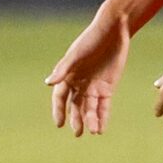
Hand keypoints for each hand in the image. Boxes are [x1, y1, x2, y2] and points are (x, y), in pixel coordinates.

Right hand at [46, 9, 130, 136]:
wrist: (114, 30)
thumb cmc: (92, 39)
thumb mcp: (77, 54)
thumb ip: (63, 69)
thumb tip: (48, 83)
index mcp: (67, 75)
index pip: (60, 96)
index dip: (59, 110)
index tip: (59, 124)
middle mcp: (79, 83)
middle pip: (76, 105)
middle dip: (76, 119)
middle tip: (78, 133)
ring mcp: (93, 86)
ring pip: (90, 108)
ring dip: (91, 120)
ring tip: (93, 132)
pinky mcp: (107, 87)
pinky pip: (104, 106)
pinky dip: (102, 116)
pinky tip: (101, 128)